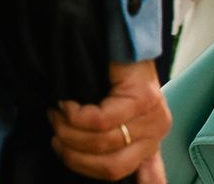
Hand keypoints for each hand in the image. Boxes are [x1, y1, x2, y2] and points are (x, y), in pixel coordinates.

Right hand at [47, 60, 169, 180]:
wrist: (121, 44)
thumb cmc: (113, 85)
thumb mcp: (118, 122)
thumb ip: (119, 151)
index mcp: (151, 143)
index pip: (141, 178)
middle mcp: (157, 132)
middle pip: (109, 167)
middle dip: (73, 154)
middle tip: (56, 135)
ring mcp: (153, 115)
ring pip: (100, 143)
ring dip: (67, 132)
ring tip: (56, 116)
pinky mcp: (143, 98)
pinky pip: (100, 121)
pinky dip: (75, 116)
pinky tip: (66, 105)